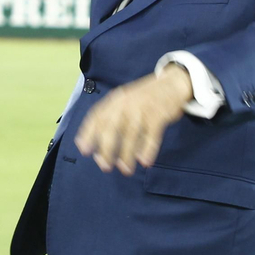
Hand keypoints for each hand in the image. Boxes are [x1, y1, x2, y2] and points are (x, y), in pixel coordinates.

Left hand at [72, 65, 192, 174]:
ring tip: (125, 169)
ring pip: (131, 133)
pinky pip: (152, 135)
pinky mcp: (159, 115)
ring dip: (127, 153)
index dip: (88, 133)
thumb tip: (93, 140)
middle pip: (112, 127)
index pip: (97, 116)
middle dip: (106, 148)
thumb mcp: (123, 101)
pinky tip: (145, 161)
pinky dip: (148, 149)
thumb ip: (109, 117)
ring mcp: (142, 109)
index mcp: (114, 100)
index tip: (83, 149)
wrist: (171, 84)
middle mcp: (125, 103)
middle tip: (104, 166)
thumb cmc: (142, 98)